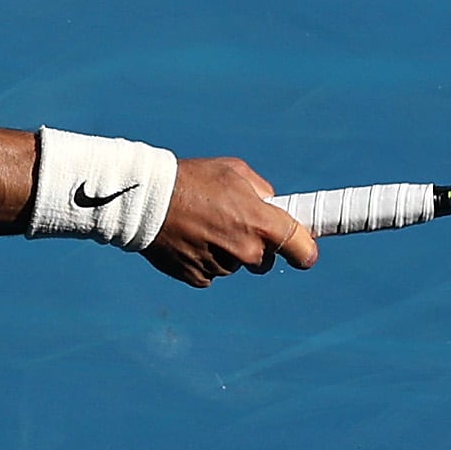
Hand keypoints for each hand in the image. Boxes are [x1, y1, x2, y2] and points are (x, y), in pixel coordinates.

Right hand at [144, 155, 316, 286]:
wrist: (145, 201)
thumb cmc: (191, 180)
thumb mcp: (233, 171)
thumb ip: (261, 190)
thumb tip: (270, 205)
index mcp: (260, 223)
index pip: (301, 248)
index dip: (305, 251)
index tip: (303, 252)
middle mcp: (245, 250)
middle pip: (264, 260)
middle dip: (255, 246)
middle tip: (231, 224)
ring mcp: (221, 267)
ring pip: (234, 265)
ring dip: (224, 251)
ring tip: (200, 226)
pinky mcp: (198, 278)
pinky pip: (210, 273)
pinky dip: (203, 260)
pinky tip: (188, 240)